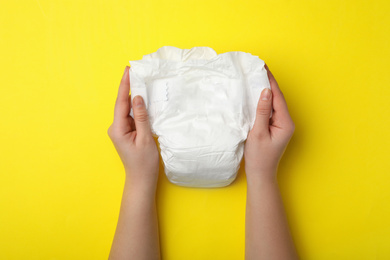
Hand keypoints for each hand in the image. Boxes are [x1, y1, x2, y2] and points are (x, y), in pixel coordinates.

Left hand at [107, 66, 158, 189]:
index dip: (125, 85)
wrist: (141, 180)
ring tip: (143, 83)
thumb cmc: (143, 163)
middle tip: (137, 71)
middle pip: (123, 104)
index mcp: (118, 129)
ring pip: (129, 110)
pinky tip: (145, 101)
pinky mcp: (127, 133)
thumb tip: (137, 98)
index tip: (128, 70)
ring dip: (135, 98)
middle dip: (130, 87)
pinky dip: (139, 109)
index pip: (121, 102)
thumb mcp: (145, 138)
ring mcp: (121, 130)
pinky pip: (133, 117)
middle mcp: (116, 127)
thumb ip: (141, 117)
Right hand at [244, 65, 294, 179]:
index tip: (263, 68)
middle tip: (259, 68)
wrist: (260, 174)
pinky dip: (264, 101)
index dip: (271, 82)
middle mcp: (286, 122)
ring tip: (258, 77)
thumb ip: (262, 111)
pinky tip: (257, 95)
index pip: (278, 97)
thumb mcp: (258, 132)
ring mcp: (281, 125)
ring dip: (266, 91)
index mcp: (285, 123)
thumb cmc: (259, 157)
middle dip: (269, 83)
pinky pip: (270, 110)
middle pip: (278, 98)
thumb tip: (266, 91)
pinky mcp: (275, 127)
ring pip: (274, 103)